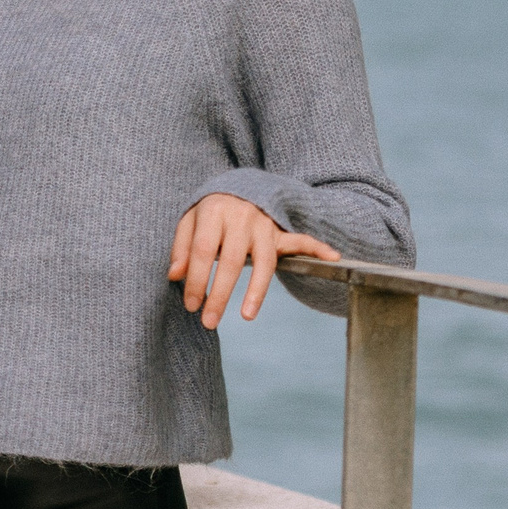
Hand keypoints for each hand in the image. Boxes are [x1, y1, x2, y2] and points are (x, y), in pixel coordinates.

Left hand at [170, 193, 338, 327]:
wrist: (237, 186)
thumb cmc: (210, 211)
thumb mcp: (189, 222)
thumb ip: (181, 247)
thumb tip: (175, 275)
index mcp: (214, 213)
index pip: (204, 251)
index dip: (197, 280)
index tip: (191, 305)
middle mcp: (241, 218)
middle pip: (233, 261)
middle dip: (220, 295)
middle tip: (209, 322)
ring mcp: (263, 225)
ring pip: (264, 261)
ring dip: (256, 290)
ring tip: (247, 316)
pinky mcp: (278, 231)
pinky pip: (300, 240)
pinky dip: (318, 247)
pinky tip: (332, 257)